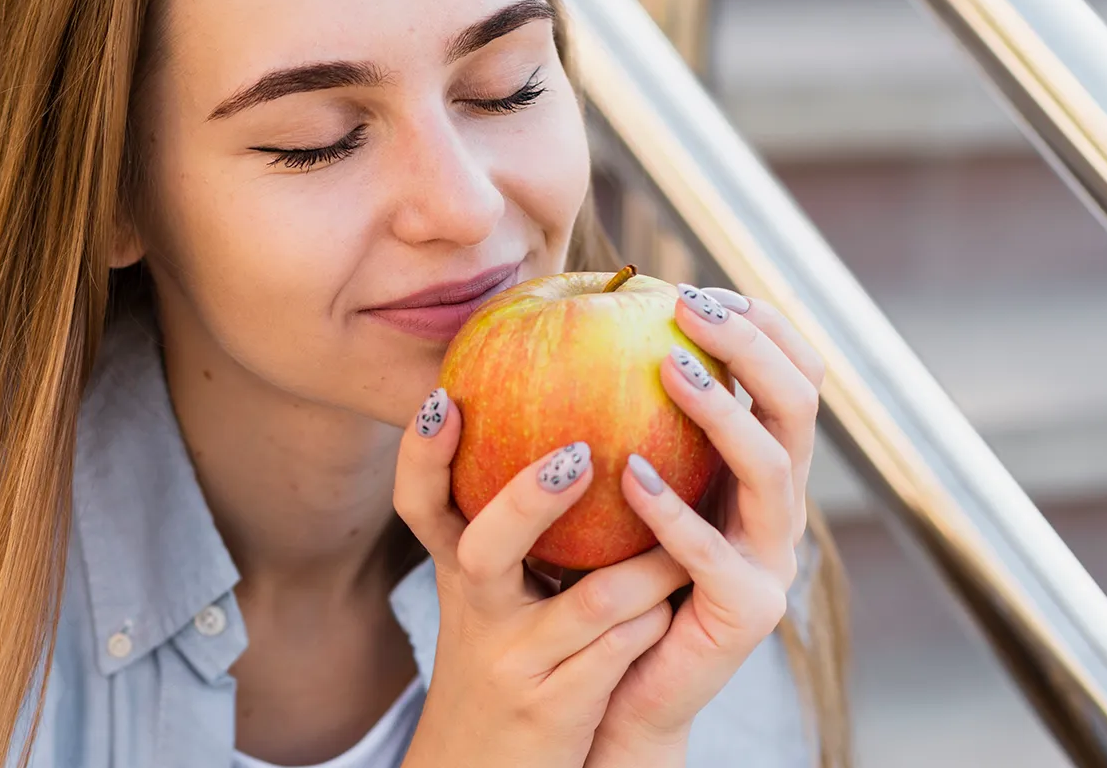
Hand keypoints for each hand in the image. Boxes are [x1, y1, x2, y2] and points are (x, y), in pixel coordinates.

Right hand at [394, 388, 690, 767]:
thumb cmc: (506, 667)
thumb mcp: (489, 603)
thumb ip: (514, 534)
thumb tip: (564, 428)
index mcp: (457, 578)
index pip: (419, 506)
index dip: (422, 453)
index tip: (446, 396)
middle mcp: (475, 616)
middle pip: (484, 548)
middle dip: (532, 498)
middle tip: (580, 453)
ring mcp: (515, 664)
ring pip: (591, 601)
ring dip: (648, 563)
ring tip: (687, 522)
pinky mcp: (555, 708)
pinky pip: (622, 649)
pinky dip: (655, 616)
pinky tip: (680, 593)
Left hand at [586, 285, 825, 764]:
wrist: (620, 687)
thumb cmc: (610, 575)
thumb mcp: (625, 486)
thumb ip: (625, 421)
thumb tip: (579, 320)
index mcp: (759, 471)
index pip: (792, 379)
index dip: (763, 326)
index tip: (701, 287)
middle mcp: (779, 509)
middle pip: (799, 407)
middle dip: (753, 347)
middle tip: (689, 306)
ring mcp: (771, 562)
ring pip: (774, 470)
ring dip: (723, 413)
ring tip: (670, 368)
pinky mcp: (747, 613)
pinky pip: (711, 554)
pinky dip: (673, 512)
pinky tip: (629, 476)